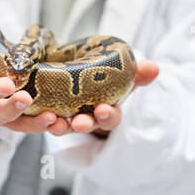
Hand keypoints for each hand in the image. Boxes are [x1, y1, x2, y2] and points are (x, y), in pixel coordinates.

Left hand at [45, 60, 159, 137]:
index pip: (110, 118)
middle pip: (86, 125)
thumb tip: (154, 67)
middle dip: (83, 124)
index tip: (103, 110)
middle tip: (79, 123)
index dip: (108, 115)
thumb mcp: (121, 77)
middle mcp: (86, 119)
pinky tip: (39, 116)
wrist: (74, 79)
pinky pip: (42, 122)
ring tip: (54, 123)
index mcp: (105, 111)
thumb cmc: (103, 81)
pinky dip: (39, 121)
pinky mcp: (46, 116)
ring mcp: (66, 119)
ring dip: (60, 126)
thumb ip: (136, 74)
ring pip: (64, 127)